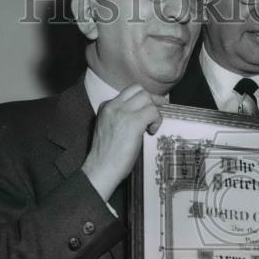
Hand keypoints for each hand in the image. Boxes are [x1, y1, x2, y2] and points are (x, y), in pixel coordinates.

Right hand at [82, 84, 161, 200]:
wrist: (101, 168)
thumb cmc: (107, 155)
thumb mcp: (109, 128)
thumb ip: (121, 118)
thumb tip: (142, 114)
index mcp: (106, 107)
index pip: (129, 92)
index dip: (142, 99)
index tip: (150, 107)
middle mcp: (113, 106)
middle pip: (139, 90)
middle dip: (151, 100)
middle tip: (156, 114)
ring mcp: (122, 113)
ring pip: (147, 98)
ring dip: (154, 111)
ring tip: (151, 127)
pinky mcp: (132, 123)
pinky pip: (153, 112)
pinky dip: (156, 121)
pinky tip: (151, 132)